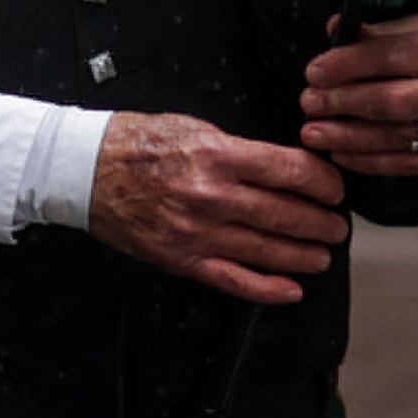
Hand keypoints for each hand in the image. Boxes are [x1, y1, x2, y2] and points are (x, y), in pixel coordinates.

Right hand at [90, 112, 349, 304]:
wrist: (82, 169)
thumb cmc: (135, 143)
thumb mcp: (194, 128)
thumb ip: (240, 151)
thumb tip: (284, 170)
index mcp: (217, 156)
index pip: (293, 172)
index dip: (325, 183)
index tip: (333, 189)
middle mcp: (211, 196)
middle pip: (288, 215)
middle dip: (321, 223)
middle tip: (335, 226)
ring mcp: (196, 231)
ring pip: (268, 251)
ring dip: (305, 255)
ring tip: (321, 255)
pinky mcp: (180, 257)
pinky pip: (233, 280)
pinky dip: (267, 289)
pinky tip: (291, 289)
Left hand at [297, 12, 417, 176]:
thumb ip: (390, 30)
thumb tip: (334, 30)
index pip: (392, 57)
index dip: (347, 65)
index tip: (314, 72)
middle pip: (391, 101)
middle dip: (342, 103)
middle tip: (308, 103)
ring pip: (398, 137)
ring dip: (349, 137)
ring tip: (314, 133)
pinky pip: (414, 164)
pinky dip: (374, 161)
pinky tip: (344, 155)